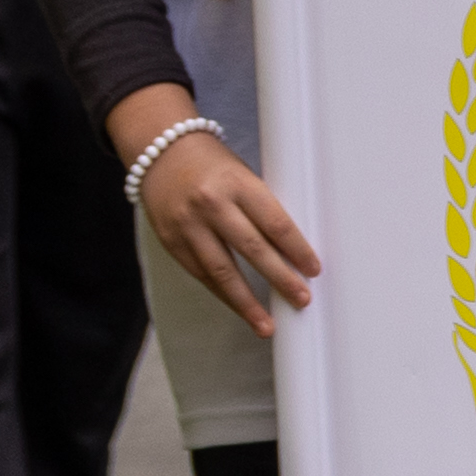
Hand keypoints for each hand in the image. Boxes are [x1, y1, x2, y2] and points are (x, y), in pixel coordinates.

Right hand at [118, 86, 312, 333]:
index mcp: (238, 184)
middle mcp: (211, 204)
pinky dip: (221, 293)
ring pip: (221, 271)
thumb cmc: (215, 166)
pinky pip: (200, 274)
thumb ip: (263, 209)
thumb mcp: (244, 177)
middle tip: (301, 300)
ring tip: (266, 325)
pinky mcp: (170, 240)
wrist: (160, 151)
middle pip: (252, 249)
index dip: (297, 250)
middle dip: (280, 278)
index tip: (314, 270)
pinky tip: (239, 307)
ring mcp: (187, 224)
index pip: (276, 223)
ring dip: (246, 302)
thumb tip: (293, 251)